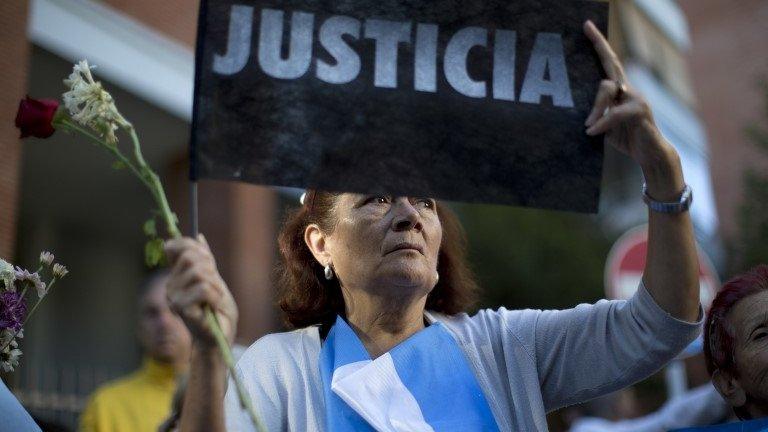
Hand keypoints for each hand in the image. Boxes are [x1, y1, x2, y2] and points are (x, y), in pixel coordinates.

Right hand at [164, 234, 237, 348]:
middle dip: (211, 269)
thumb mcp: (214, 279)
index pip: (177, 247)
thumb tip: (199, 236)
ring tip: (216, 299)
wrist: (221, 334)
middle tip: (215, 286)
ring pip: (199, 273)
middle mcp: (170, 285)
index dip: (195, 247)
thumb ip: (206, 260)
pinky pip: (203, 289)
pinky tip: (214, 306)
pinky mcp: (181, 309)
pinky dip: (216, 296)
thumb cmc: (218, 309)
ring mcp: (174, 297)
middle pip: (191, 257)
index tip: (209, 260)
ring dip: (216, 286)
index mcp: (176, 275)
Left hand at [582, 20, 682, 197]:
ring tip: (588, 127)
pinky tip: (592, 132)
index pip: (609, 64)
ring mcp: (636, 98)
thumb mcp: (604, 126)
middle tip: (586, 27)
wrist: (650, 155)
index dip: (600, 45)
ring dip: (595, 109)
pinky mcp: (639, 111)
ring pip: (607, 89)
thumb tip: (578, 113)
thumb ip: (595, 115)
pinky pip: (615, 113)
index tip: (587, 26)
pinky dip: (602, 123)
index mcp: (620, 92)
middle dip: (599, 44)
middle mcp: (629, 90)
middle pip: (612, 64)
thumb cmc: (627, 139)